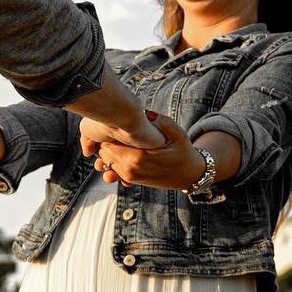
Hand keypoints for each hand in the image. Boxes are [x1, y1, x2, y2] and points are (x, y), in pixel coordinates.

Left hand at [79, 110, 205, 188]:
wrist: (188, 176)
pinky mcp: (130, 179)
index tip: (115, 122)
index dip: (110, 131)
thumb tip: (146, 112)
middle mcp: (130, 169)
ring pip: (105, 161)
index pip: (110, 142)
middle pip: (104, 152)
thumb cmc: (183, 152)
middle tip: (114, 129)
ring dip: (108, 151)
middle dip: (106, 140)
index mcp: (139, 157)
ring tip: (119, 140)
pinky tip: (124, 150)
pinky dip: (112, 160)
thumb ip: (162, 122)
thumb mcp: (178, 134)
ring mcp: (129, 176)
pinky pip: (112, 168)